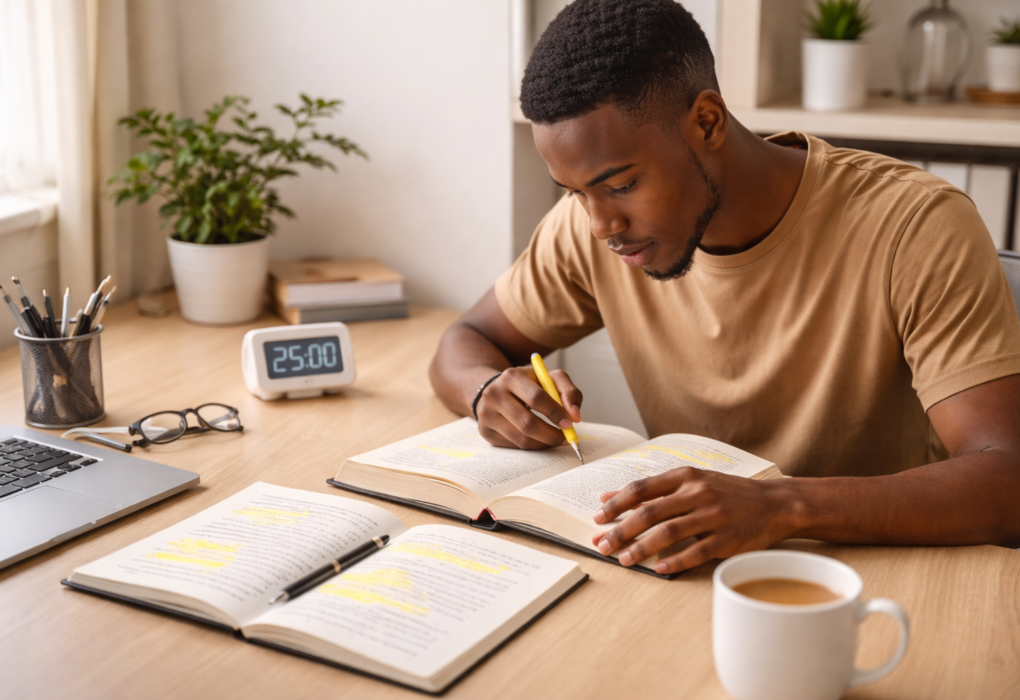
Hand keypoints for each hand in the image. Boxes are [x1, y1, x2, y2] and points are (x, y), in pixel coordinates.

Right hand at [475, 366, 582, 449]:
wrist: (495, 389)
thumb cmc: (529, 385)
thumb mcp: (549, 379)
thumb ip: (569, 392)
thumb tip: (575, 416)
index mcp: (511, 377)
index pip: (536, 398)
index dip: (555, 412)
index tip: (570, 424)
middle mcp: (494, 394)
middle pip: (526, 423)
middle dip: (551, 435)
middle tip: (566, 439)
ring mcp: (486, 414)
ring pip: (520, 439)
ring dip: (543, 443)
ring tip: (554, 439)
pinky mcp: (485, 431)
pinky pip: (513, 446)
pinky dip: (531, 446)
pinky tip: (537, 439)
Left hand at [591, 467, 795, 573]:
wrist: (774, 503)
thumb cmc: (727, 492)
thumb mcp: (693, 481)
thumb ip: (654, 489)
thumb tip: (610, 496)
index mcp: (686, 476)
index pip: (642, 488)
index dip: (617, 504)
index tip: (597, 518)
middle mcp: (697, 493)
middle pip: (650, 513)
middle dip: (621, 531)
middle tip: (603, 546)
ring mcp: (713, 516)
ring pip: (668, 533)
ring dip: (641, 548)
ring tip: (623, 560)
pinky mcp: (727, 538)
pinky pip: (695, 552)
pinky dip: (674, 561)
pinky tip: (657, 569)